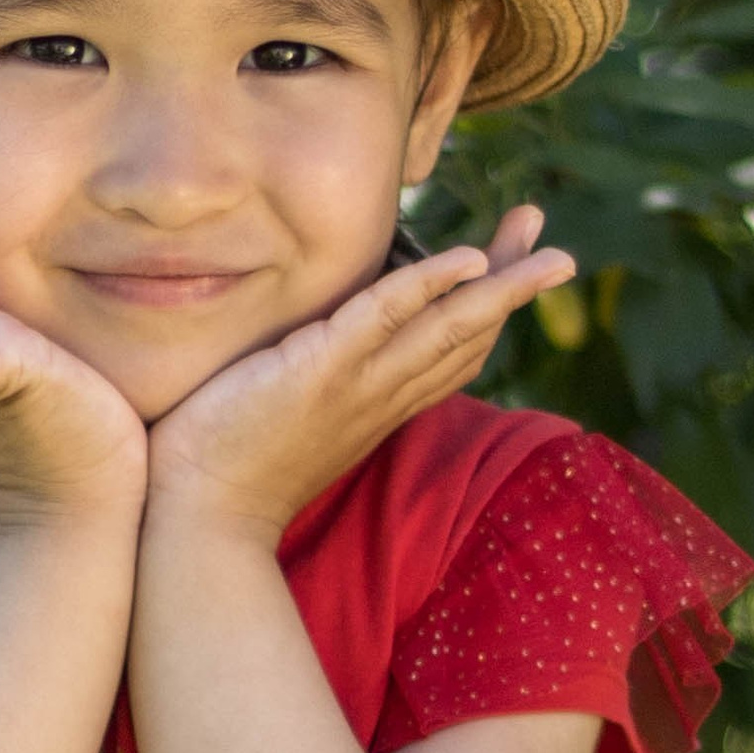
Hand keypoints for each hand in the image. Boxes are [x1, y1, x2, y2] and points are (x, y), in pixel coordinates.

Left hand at [143, 207, 574, 546]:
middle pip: (467, 337)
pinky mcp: (322, 371)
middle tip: (555, 246)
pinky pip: (387, 319)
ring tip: (537, 234)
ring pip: (449, 327)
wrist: (198, 518)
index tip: (508, 272)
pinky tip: (467, 258)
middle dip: (513, 286)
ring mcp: (359, 386)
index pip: (450, 357)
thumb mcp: (286, 420)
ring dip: (501, 279)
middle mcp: (382, 397)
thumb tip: (302, 351)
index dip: (488, 315)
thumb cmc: (224, 469)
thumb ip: (310, 386)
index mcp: (378, 407)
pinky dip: (430, 285)